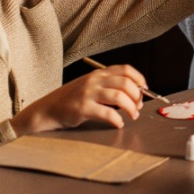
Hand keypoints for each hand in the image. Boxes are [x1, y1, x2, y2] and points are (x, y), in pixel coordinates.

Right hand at [10, 64, 146, 134]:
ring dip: (131, 108)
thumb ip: (107, 85)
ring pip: (119, 96)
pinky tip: (118, 123)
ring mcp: (88, 93)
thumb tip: (133, 93)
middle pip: (125, 83)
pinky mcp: (83, 108)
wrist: (48, 109)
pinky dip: (117, 119)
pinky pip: (108, 113)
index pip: (125, 69)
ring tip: (132, 116)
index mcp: (98, 74)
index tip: (145, 89)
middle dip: (137, 96)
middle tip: (138, 107)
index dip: (139, 79)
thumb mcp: (89, 86)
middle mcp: (94, 80)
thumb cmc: (72, 99)